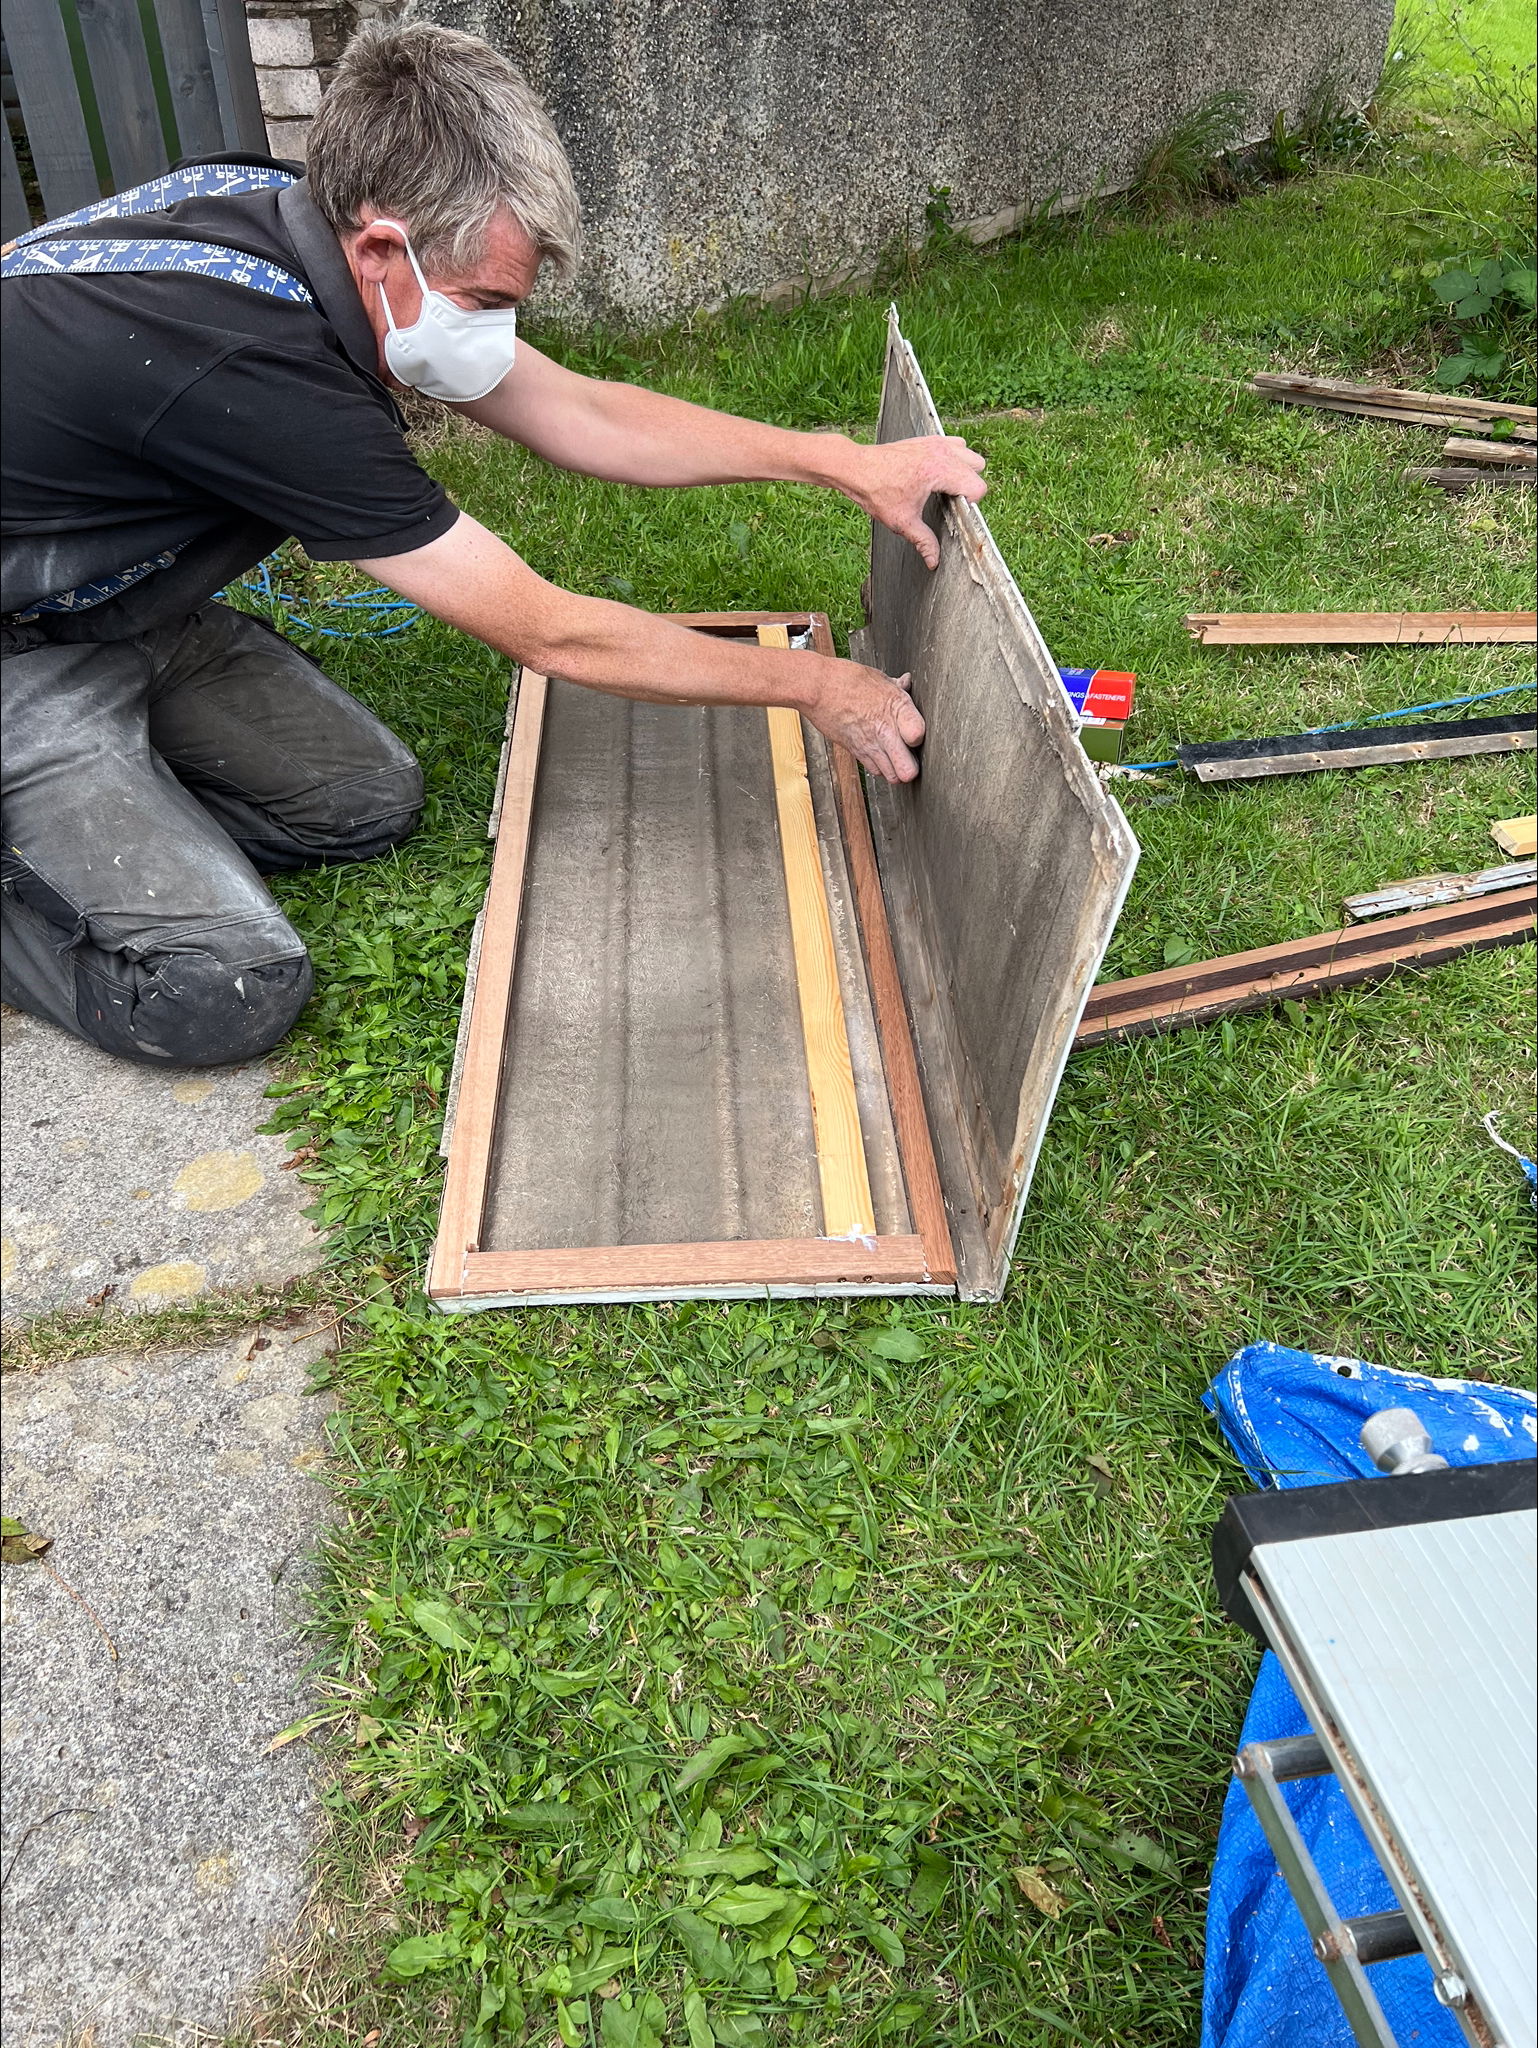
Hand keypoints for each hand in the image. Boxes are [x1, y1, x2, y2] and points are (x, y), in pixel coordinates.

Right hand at [802, 659, 924, 783]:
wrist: (817, 689)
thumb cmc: (845, 679)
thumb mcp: (878, 678)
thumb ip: (896, 687)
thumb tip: (906, 683)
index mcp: (896, 707)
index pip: (919, 735)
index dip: (921, 737)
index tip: (917, 733)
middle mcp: (885, 730)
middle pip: (908, 770)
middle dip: (912, 767)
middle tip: (912, 758)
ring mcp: (870, 744)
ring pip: (892, 776)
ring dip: (896, 769)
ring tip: (897, 758)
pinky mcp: (856, 752)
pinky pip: (875, 771)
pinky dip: (880, 767)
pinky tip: (880, 754)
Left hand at [840, 434, 986, 568]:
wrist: (857, 468)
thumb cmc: (876, 491)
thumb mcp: (902, 521)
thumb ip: (924, 541)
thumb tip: (934, 561)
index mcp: (939, 471)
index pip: (977, 486)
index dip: (969, 503)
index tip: (953, 510)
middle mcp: (941, 452)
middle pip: (978, 467)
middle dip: (968, 485)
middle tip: (948, 499)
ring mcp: (935, 442)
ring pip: (968, 454)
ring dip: (963, 469)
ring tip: (943, 486)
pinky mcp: (928, 439)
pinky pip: (955, 445)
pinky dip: (952, 458)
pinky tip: (937, 474)